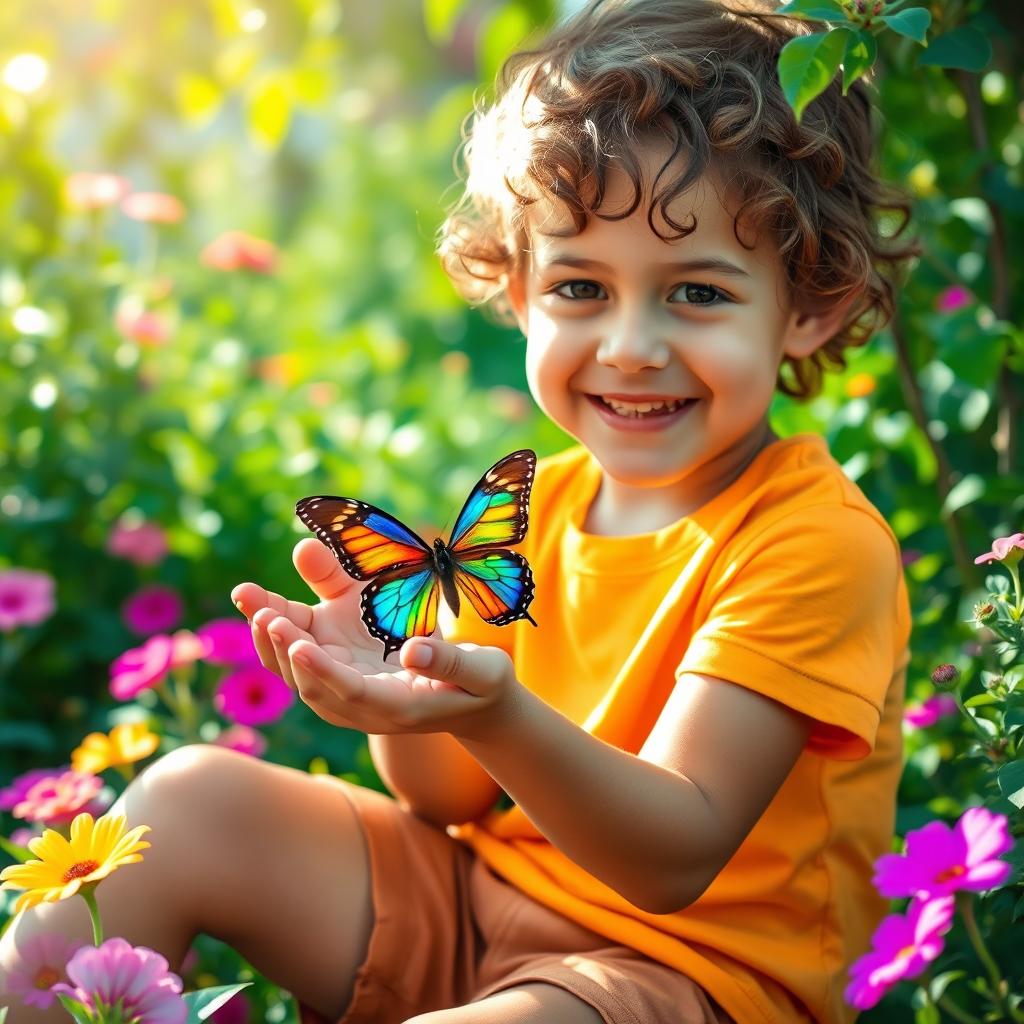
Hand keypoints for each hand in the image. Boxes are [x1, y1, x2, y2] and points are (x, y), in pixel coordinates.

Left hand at [231, 538, 521, 736]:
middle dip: (283, 647)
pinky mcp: (339, 672)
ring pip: (295, 671)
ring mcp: (344, 692)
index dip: (323, 671)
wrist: (470, 701)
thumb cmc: (480, 683)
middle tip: (263, 610)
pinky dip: (276, 632)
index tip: (298, 644)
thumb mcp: (481, 671)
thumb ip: (449, 662)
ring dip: (269, 637)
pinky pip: (299, 657)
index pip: (351, 693)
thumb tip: (413, 652)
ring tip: (249, 597)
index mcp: (396, 707)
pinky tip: (259, 602)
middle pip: (310, 682)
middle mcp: (360, 706)